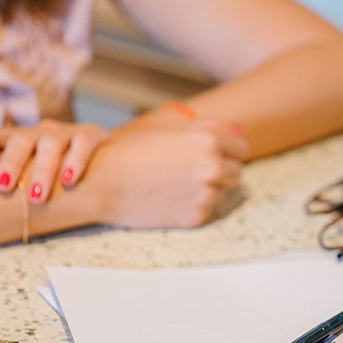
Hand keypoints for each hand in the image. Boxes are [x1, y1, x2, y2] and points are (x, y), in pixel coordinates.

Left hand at [0, 120, 108, 201]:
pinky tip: (70, 180)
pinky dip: (76, 160)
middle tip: (4, 187)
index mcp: (19, 140)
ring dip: (43, 169)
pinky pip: (83, 143)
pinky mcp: (91, 135)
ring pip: (51, 143)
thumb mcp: (29, 173)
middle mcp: (39, 132)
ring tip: (37, 196)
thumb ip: (10, 183)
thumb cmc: (54, 173)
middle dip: (11, 162)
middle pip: (21, 140)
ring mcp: (65, 133)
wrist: (102, 160)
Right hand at [82, 118, 249, 227]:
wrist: (101, 182)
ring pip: (222, 192)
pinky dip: (192, 205)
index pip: (241, 148)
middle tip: (190, 171)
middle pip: (237, 172)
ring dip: (206, 188)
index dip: (227, 151)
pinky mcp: (196, 216)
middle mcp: (212, 167)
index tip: (213, 154)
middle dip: (220, 171)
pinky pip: (206, 209)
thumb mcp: (169, 126)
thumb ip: (211, 126)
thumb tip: (242, 130)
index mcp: (208, 140)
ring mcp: (205, 193)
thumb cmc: (131, 149)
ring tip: (175, 183)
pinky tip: (169, 197)